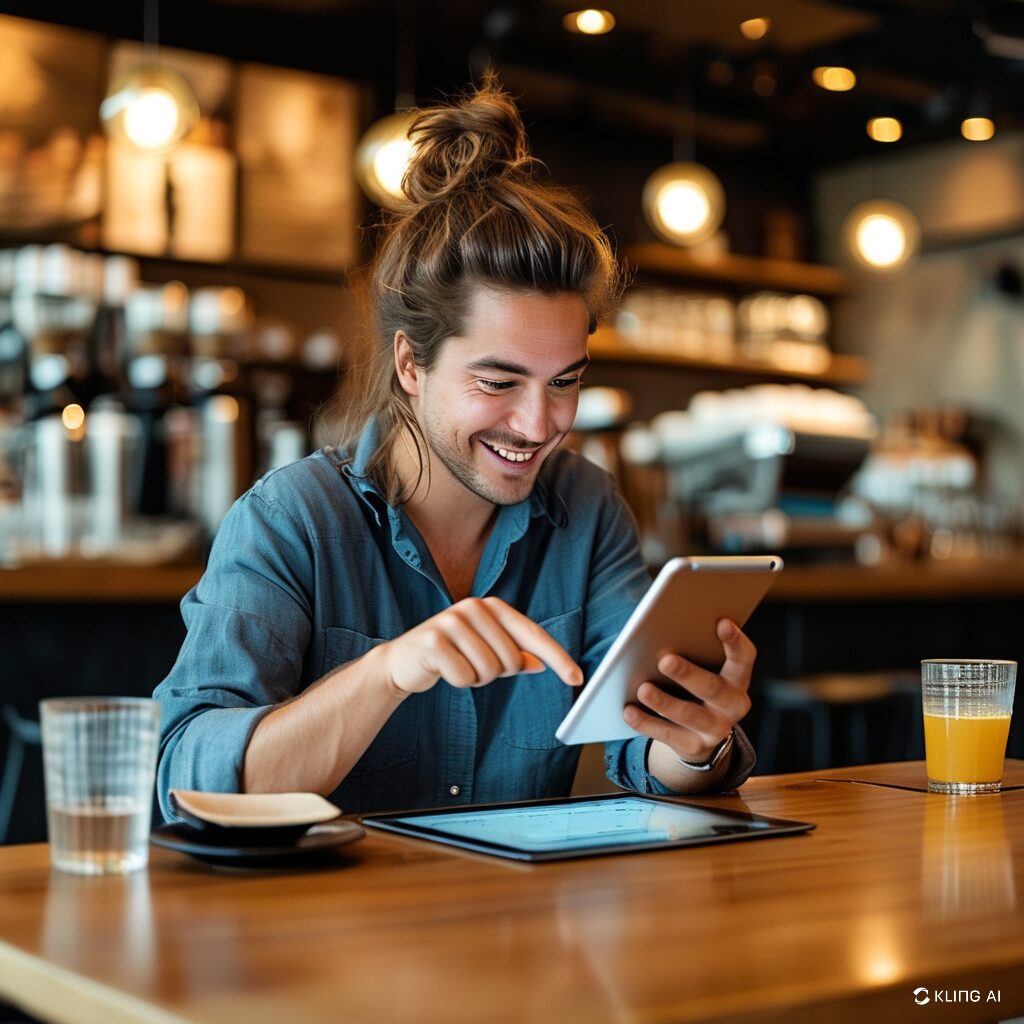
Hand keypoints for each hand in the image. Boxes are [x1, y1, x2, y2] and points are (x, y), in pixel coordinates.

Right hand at [379, 596, 583, 696]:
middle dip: (496, 673)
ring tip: (458, 665)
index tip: (577, 678)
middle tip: (473, 664)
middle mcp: (474, 607)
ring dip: (476, 678)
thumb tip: (540, 663)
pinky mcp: (433, 639)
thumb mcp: (487, 651)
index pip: (533, 634)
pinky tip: (443, 670)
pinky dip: (457, 681)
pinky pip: (465, 677)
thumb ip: (514, 654)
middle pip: (511, 660)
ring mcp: (452, 621)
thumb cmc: (451, 654)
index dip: (558, 657)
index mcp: (493, 607)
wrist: (404, 661)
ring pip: (489, 671)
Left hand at [623, 618, 754, 763]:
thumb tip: (663, 629)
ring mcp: (714, 729)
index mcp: (737, 679)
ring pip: (688, 714)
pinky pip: (666, 734)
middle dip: (688, 674)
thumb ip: (694, 651)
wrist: (701, 734)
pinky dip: (645, 722)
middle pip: (713, 688)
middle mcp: (732, 705)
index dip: (735, 641)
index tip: (723, 622)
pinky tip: (628, 711)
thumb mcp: (705, 668)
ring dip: (664, 702)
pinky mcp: (692, 746)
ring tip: (643, 688)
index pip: (743, 658)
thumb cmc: (697, 685)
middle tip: (665, 660)